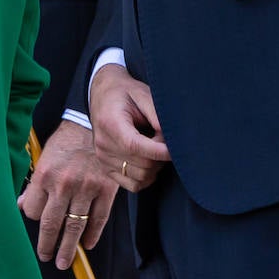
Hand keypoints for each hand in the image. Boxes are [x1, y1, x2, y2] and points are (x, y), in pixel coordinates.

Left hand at [19, 119, 117, 270]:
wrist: (93, 124)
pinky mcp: (105, 189)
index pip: (33, 211)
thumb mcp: (44, 157)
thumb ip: (34, 183)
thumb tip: (22, 205)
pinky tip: (88, 244)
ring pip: (75, 226)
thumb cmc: (66, 140)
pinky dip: (93, 234)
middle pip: (51, 224)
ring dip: (68, 248)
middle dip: (47, 245)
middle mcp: (63, 184)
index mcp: (44, 176)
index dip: (33, 219)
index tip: (36, 222)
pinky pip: (99, 218)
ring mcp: (86, 188)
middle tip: (46, 258)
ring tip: (64, 262)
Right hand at [90, 64, 170, 192]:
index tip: (175, 149)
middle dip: (160, 156)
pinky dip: (146, 177)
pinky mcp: (106, 168)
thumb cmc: (125, 93)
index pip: (135, 146)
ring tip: (156, 147)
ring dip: (155, 166)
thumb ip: (156, 114)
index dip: (159, 151)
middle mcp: (103, 144)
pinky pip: (132, 185)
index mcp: (110, 123)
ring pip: (140, 177)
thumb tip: (171, 137)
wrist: (103, 94)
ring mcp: (103, 159)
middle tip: (165, 141)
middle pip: (141, 164)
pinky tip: (149, 160)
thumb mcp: (142, 94)